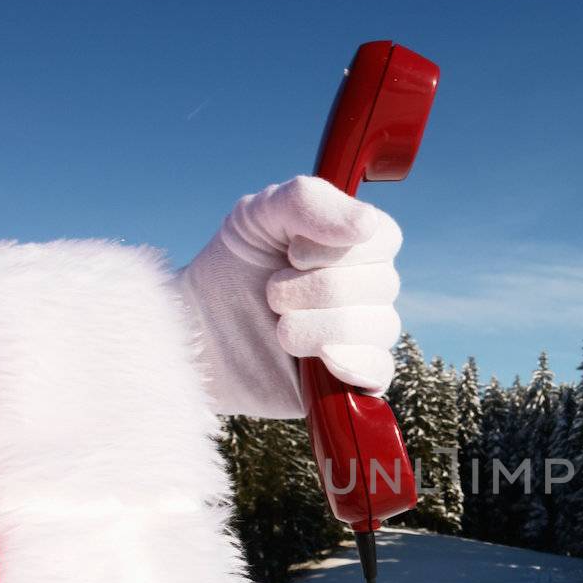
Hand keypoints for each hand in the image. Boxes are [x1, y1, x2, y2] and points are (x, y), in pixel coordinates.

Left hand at [176, 176, 401, 417]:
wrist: (197, 330)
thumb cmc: (233, 267)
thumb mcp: (257, 215)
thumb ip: (307, 202)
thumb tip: (366, 224)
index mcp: (356, 246)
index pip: (385, 238)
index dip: (340, 248)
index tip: (292, 253)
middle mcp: (370, 290)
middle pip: (381, 284)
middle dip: (314, 289)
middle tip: (271, 294)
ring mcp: (363, 336)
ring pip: (377, 327)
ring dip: (315, 326)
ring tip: (279, 330)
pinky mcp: (350, 380)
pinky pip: (379, 372)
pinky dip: (352, 364)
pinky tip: (321, 360)